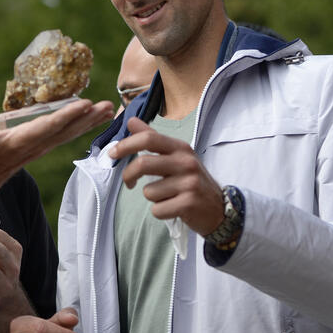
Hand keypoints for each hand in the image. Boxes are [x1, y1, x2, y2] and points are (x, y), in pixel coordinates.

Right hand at [0, 98, 113, 191]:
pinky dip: (85, 124)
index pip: (48, 126)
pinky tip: (97, 116)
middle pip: (67, 129)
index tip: (85, 105)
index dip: (66, 116)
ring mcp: (44, 145)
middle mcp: (38, 144)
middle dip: (87, 118)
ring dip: (91, 121)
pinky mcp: (46, 144)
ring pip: (72, 132)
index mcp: (22, 140)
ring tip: (110, 109)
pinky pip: (70, 133)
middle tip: (108, 106)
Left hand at [109, 117, 224, 235]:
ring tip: (167, 197)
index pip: (149, 139)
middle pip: (143, 163)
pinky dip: (160, 212)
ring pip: (149, 192)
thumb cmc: (191, 180)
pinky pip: (158, 209)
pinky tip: (173, 208)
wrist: (219, 208)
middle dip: (128, 175)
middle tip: (128, 182)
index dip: (126, 145)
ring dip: (152, 197)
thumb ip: (153, 138)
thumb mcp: (176, 156)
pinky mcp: (189, 204)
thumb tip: (131, 120)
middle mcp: (187, 163)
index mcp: (181, 148)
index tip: (112, 153)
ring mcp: (189, 183)